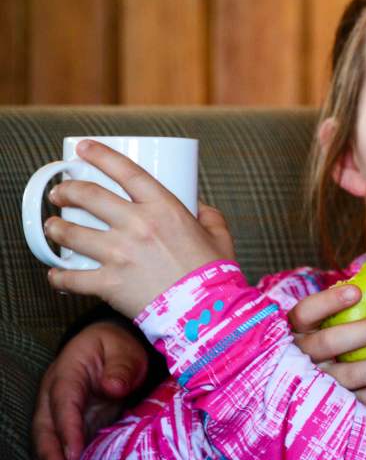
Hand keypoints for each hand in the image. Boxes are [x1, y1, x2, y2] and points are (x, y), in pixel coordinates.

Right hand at [30, 320, 148, 459]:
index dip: (67, 429)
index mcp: (67, 372)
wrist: (109, 345)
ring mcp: (56, 409)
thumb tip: (113, 387)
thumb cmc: (118, 347)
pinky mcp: (66, 423)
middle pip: (45, 425)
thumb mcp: (125, 350)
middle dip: (50, 455)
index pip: (63, 402)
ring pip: (44, 439)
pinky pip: (55, 444)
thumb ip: (120, 367)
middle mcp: (53, 393)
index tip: (73, 453)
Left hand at [44, 141, 233, 316]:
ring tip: (53, 226)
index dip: (100, 154)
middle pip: (88, 196)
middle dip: (67, 190)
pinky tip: (56, 273)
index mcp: (164, 208)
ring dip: (56, 227)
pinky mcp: (109, 283)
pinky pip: (71, 277)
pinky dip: (59, 276)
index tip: (84, 148)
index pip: (125, 171)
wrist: (207, 311)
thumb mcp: (219, 235)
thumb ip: (209, 215)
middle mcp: (137, 225)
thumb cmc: (215, 274)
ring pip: (71, 233)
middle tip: (60, 193)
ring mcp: (120, 254)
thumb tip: (199, 206)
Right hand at [288, 283, 365, 408]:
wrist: (304, 390)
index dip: (330, 301)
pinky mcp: (331, 408)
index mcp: (294, 332)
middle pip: (330, 341)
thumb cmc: (322, 343)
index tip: (358, 291)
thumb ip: (339, 309)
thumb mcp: (319, 325)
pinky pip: (361, 400)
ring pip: (351, 374)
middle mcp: (299, 358)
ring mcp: (314, 385)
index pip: (306, 312)